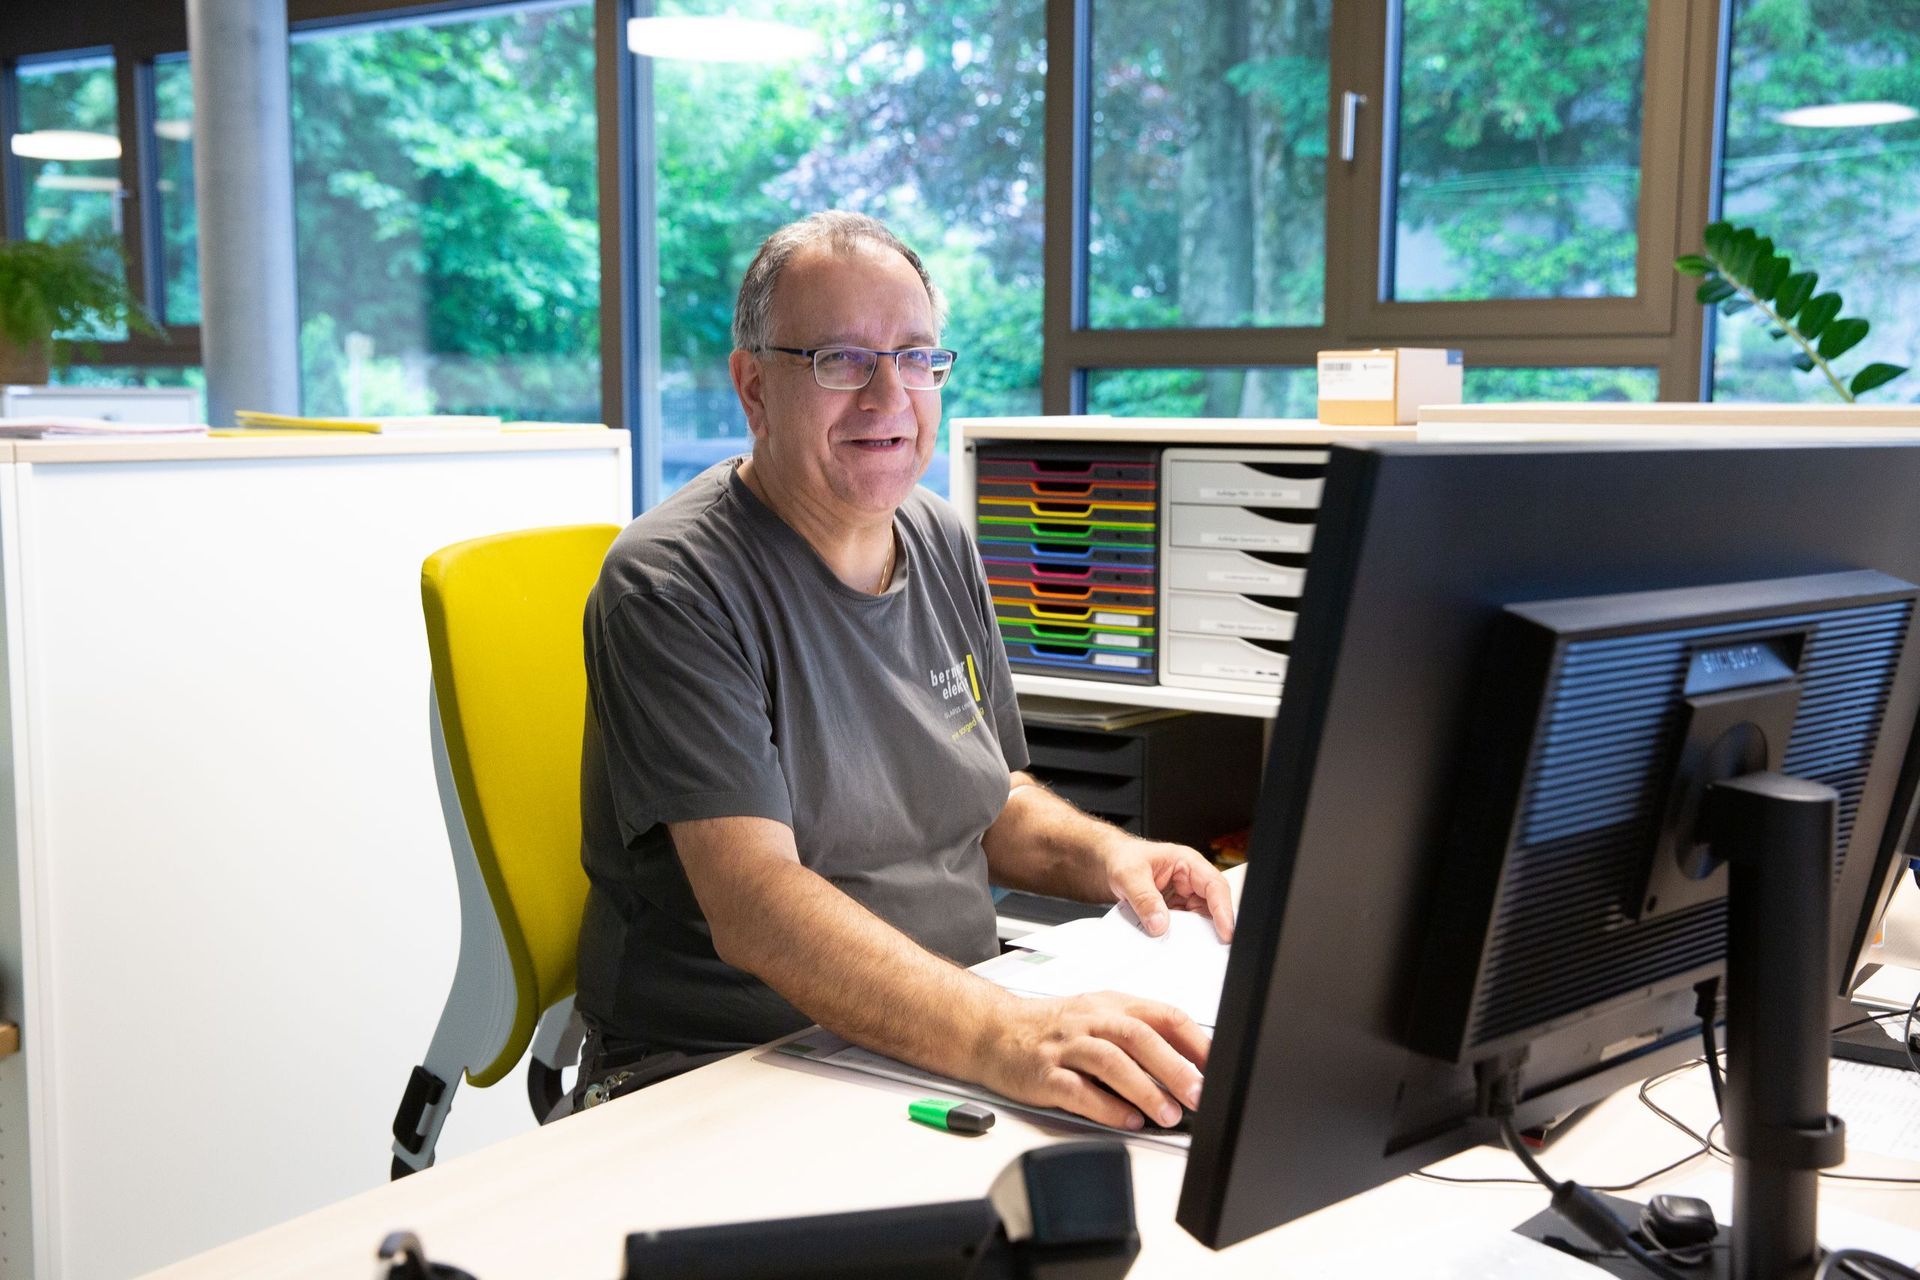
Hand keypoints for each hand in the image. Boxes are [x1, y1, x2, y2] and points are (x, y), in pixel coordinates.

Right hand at [980, 991, 1208, 1129]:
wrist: (993, 1031)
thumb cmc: (1052, 1029)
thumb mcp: (1098, 1017)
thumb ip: (1138, 1035)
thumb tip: (1190, 1067)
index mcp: (1111, 1005)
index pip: (1162, 1016)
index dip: (1195, 1042)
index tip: (1220, 1067)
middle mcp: (1090, 1021)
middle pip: (1139, 1037)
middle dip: (1175, 1067)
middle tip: (1200, 1094)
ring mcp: (1066, 1046)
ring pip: (1111, 1062)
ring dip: (1145, 1089)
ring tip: (1169, 1114)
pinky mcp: (1043, 1073)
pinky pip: (1078, 1090)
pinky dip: (1106, 1106)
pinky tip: (1127, 1119)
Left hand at [1101, 835, 1234, 940]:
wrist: (1108, 864)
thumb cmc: (1122, 859)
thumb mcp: (1129, 875)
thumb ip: (1144, 899)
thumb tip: (1159, 923)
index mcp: (1188, 863)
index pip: (1214, 886)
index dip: (1224, 910)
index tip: (1226, 932)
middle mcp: (1191, 881)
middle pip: (1212, 907)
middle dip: (1213, 928)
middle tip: (1210, 949)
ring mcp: (1184, 897)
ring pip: (1199, 920)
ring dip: (1194, 935)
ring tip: (1187, 949)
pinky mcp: (1175, 911)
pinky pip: (1183, 927)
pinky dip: (1179, 937)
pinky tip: (1171, 945)